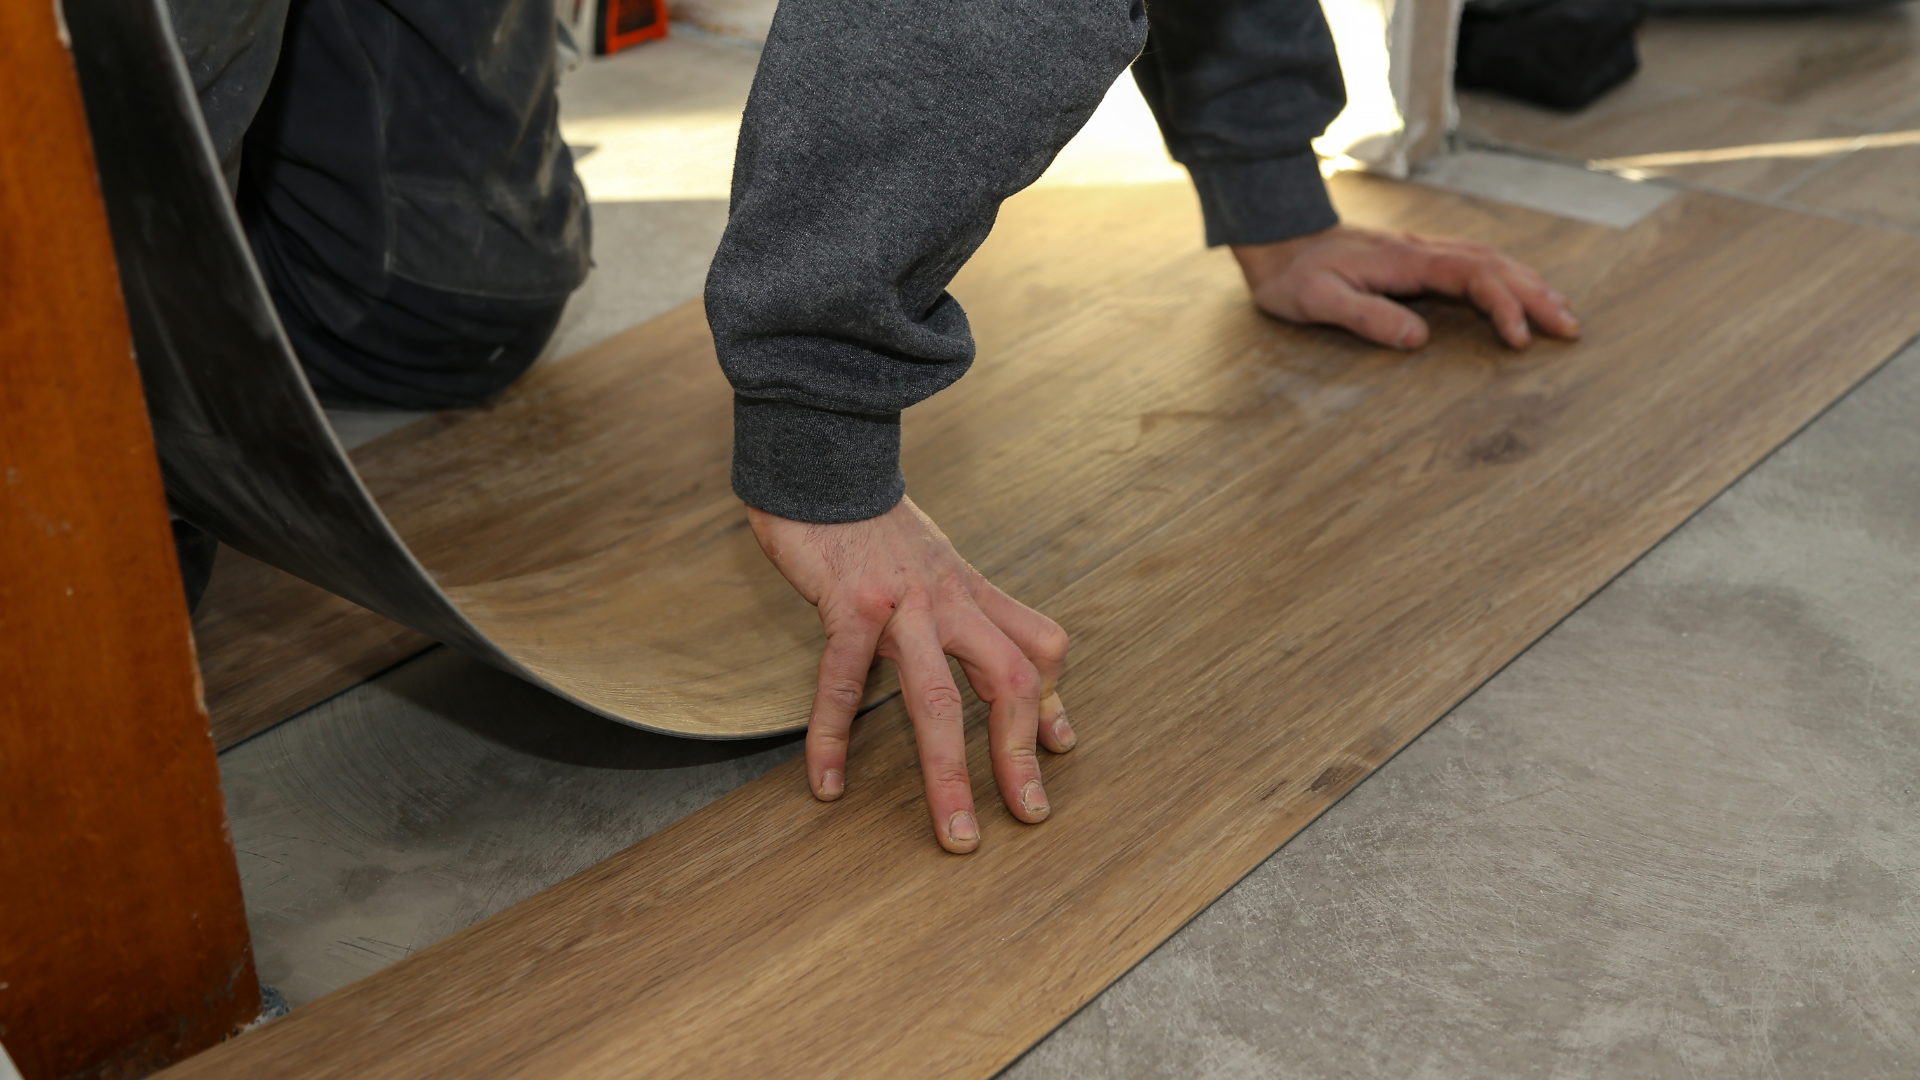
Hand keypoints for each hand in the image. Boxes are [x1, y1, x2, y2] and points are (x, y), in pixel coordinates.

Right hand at [749, 496, 1073, 852]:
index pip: (1041, 647)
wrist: (822, 457)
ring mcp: (901, 602)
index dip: (1053, 701)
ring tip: (954, 835)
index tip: (1056, 753)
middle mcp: (949, 599)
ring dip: (948, 774)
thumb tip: (996, 662)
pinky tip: (828, 785)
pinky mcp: (847, 603)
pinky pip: (843, 682)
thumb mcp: (937, 565)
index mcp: (971, 592)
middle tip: (1028, 815)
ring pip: (936, 698)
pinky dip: (834, 738)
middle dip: (1019, 755)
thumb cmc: (873, 524)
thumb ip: (969, 614)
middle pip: (1009, 681)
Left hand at [1232, 224, 1581, 349]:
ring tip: (1561, 312)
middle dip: (1537, 296)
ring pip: (1490, 261)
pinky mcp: (1416, 258)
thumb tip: (1420, 339)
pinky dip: (1506, 277)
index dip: (1503, 306)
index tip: (1520, 339)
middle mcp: (1422, 250)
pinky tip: (1519, 290)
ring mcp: (1421, 251)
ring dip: (1528, 285)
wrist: (1277, 238)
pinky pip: (1474, 263)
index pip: (1472, 277)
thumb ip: (1367, 317)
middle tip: (1571, 329)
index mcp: (1406, 261)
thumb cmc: (1294, 275)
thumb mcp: (1319, 302)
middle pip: (1495, 266)